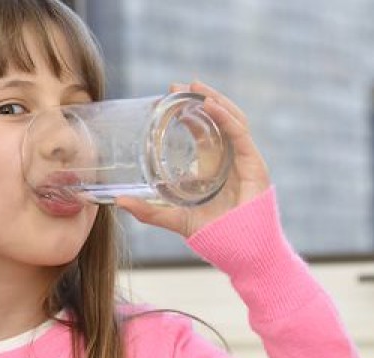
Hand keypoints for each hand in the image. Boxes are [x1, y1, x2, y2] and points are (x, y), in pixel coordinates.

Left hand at [115, 81, 270, 236]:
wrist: (244, 254)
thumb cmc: (216, 238)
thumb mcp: (175, 219)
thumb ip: (149, 211)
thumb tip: (119, 202)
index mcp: (213, 165)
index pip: (202, 128)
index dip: (186, 110)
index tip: (166, 97)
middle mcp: (229, 158)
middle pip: (217, 117)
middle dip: (198, 98)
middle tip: (175, 87)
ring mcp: (244, 160)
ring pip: (232, 119)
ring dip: (213, 100)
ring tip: (195, 87)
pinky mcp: (255, 165)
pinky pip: (240, 135)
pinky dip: (226, 118)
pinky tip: (210, 106)